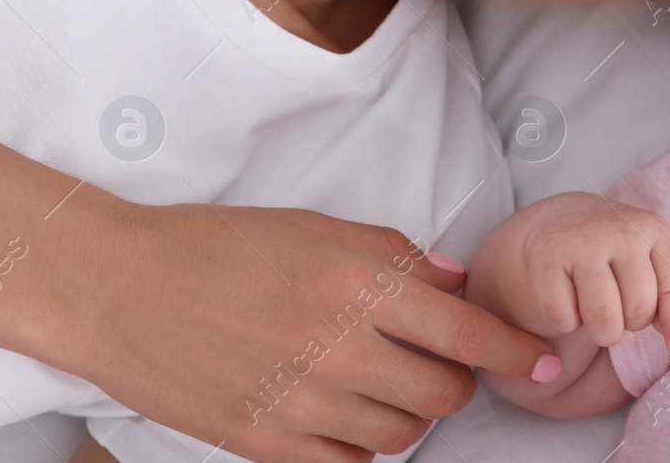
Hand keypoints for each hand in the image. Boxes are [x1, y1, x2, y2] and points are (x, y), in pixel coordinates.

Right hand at [49, 199, 557, 462]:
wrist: (123, 290)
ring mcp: (305, 405)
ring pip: (403, 432)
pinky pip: (351, 461)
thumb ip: (397, 258)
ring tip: (383, 376)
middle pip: (445, 393)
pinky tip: (345, 409)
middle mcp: (343, 350)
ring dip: (411, 408)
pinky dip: (363, 440)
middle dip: (458, 378)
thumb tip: (455, 284)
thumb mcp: (321, 229)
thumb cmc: (222, 246)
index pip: (470, 333)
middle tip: (440, 358)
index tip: (546, 363)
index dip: (518, 353)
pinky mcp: (268, 445)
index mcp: (362, 286)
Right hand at [517, 193, 669, 355]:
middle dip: (631, 323)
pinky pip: (565, 318)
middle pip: (639, 309)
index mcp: (653, 229)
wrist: (558, 220)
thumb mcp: (648, 259)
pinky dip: (566, 322)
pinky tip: (567, 299)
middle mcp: (620, 231)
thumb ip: (668, 295)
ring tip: (598, 314)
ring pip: (604, 319)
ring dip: (602, 332)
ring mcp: (582, 243)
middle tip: (619, 307)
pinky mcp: (547, 259)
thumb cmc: (613, 251)